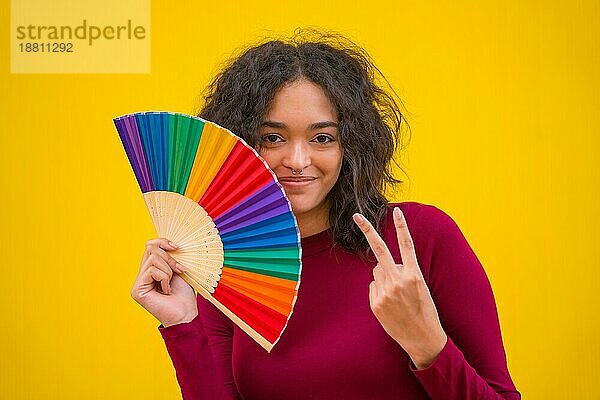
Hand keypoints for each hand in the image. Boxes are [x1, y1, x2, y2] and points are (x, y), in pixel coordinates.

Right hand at [131, 238, 197, 326]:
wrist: (186, 313)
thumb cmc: (184, 294)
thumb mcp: (178, 269)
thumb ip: (170, 256)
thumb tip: (166, 242)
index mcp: (151, 268)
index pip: (150, 245)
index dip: (162, 242)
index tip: (176, 247)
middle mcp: (142, 275)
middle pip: (151, 249)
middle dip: (170, 258)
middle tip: (180, 271)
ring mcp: (138, 283)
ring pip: (152, 259)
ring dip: (168, 270)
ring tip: (171, 284)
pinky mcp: (137, 290)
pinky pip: (151, 271)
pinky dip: (164, 278)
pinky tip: (166, 290)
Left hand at [353, 207, 446, 368]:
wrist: (423, 339)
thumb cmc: (424, 310)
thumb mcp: (420, 287)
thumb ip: (403, 272)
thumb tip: (383, 265)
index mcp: (414, 275)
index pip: (406, 245)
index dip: (401, 227)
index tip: (396, 211)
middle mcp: (398, 281)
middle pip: (379, 250)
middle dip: (367, 230)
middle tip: (356, 215)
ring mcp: (385, 292)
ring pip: (377, 271)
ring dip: (384, 277)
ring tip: (398, 295)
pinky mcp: (376, 303)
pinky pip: (374, 287)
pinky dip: (380, 291)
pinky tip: (391, 304)